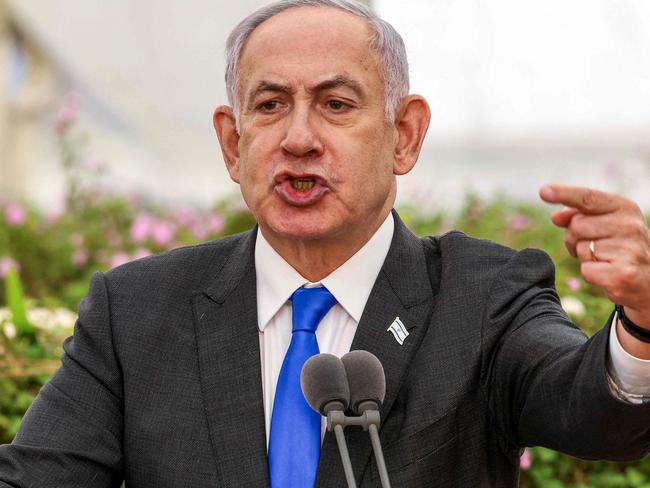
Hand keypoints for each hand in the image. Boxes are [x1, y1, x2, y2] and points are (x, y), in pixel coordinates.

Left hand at [539, 184, 649, 328]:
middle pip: (576, 225)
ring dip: (584, 257)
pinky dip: (590, 274)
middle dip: (575, 238)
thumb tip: (556, 217)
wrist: (647, 279)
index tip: (543, 191)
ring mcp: (629, 249)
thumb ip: (578, 216)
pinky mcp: (624, 274)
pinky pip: (586, 270)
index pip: (588, 197)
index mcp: (625, 207)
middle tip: (593, 246)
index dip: (564, 194)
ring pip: (580, 249)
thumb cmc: (618, 247)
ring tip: (604, 259)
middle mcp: (631, 225)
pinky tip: (608, 273)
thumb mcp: (603, 224)